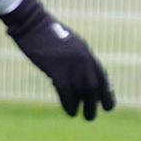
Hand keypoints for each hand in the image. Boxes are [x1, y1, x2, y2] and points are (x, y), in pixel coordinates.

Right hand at [0, 0, 114, 118]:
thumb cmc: (47, 34)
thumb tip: (80, 78)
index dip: (106, 92)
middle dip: (96, 102)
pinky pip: (66, 91)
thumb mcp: (68, 45)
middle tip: (92, 116)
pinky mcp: (56, 68)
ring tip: (83, 116)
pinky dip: (69, 103)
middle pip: (94, 86)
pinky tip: (70, 111)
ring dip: (84, 106)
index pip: (102, 75)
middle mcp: (83, 59)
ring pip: (83, 90)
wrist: (32, 23)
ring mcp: (70, 63)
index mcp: (86, 53)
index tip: (108, 105)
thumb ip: (76, 59)